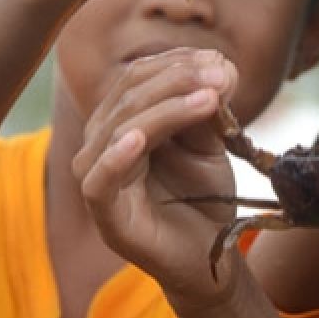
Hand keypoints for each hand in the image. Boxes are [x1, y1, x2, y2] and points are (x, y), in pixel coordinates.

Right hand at [74, 47, 240, 299]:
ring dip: (166, 109)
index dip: (175, 64)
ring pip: (120, 130)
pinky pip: (101, 181)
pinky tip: (140, 139)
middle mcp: (100, 145)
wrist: (210, 257)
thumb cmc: (203, 198)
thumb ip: (206, 109)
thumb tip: (219, 64)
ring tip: (208, 99)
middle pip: (128, 98)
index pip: (136, 79)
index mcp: (121, 122)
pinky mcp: (104, 215)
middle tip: (220, 75)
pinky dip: (116, 157)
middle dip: (177, 81)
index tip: (219, 60)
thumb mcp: (209, 144)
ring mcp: (98, 179)